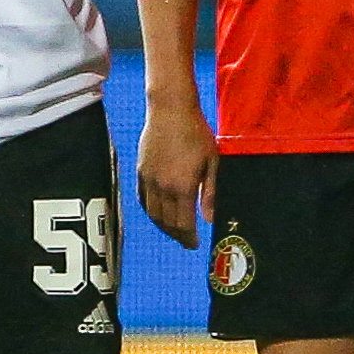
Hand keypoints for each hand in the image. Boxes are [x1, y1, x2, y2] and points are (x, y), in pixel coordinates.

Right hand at [137, 93, 219, 246]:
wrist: (170, 109)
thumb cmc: (196, 132)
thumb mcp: (212, 161)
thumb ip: (210, 193)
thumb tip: (210, 218)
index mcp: (182, 187)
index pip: (183, 224)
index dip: (189, 238)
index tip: (195, 245)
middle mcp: (162, 187)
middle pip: (167, 223)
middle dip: (178, 236)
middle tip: (187, 241)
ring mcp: (149, 179)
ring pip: (153, 214)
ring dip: (164, 227)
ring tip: (175, 231)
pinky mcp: (141, 171)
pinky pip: (143, 200)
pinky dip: (150, 212)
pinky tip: (158, 214)